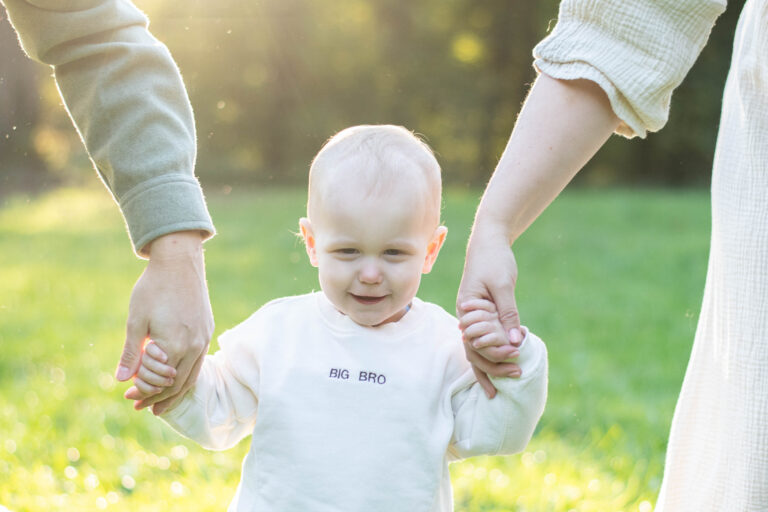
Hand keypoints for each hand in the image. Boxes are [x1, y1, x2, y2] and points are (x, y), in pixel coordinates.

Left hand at [116, 231, 213, 413]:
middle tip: (142, 407)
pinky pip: (199, 360)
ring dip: (175, 390)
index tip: (129, 398)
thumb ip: (132, 353)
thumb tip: (123, 380)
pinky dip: (186, 374)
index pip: (162, 382)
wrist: (179, 261)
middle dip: (160, 398)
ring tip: (161, 402)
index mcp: (176, 345)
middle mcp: (195, 345)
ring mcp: (204, 337)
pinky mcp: (207, 329)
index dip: (145, 394)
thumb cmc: (153, 288)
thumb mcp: (136, 320)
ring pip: (192, 375)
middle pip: (179, 384)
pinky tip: (176, 375)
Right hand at [457, 226, 522, 397]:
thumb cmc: (494, 260)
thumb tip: (514, 341)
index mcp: (466, 310)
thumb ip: (508, 313)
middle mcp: (467, 317)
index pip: (476, 342)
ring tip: (513, 376)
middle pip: (475, 351)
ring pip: (478, 349)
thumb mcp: (502, 286)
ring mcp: (473, 318)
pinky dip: (494, 353)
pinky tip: (506, 364)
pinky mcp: (483, 316)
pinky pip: (486, 339)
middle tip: (517, 374)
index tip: (516, 354)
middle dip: (494, 366)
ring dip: (494, 364)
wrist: (489, 242)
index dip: (495, 352)